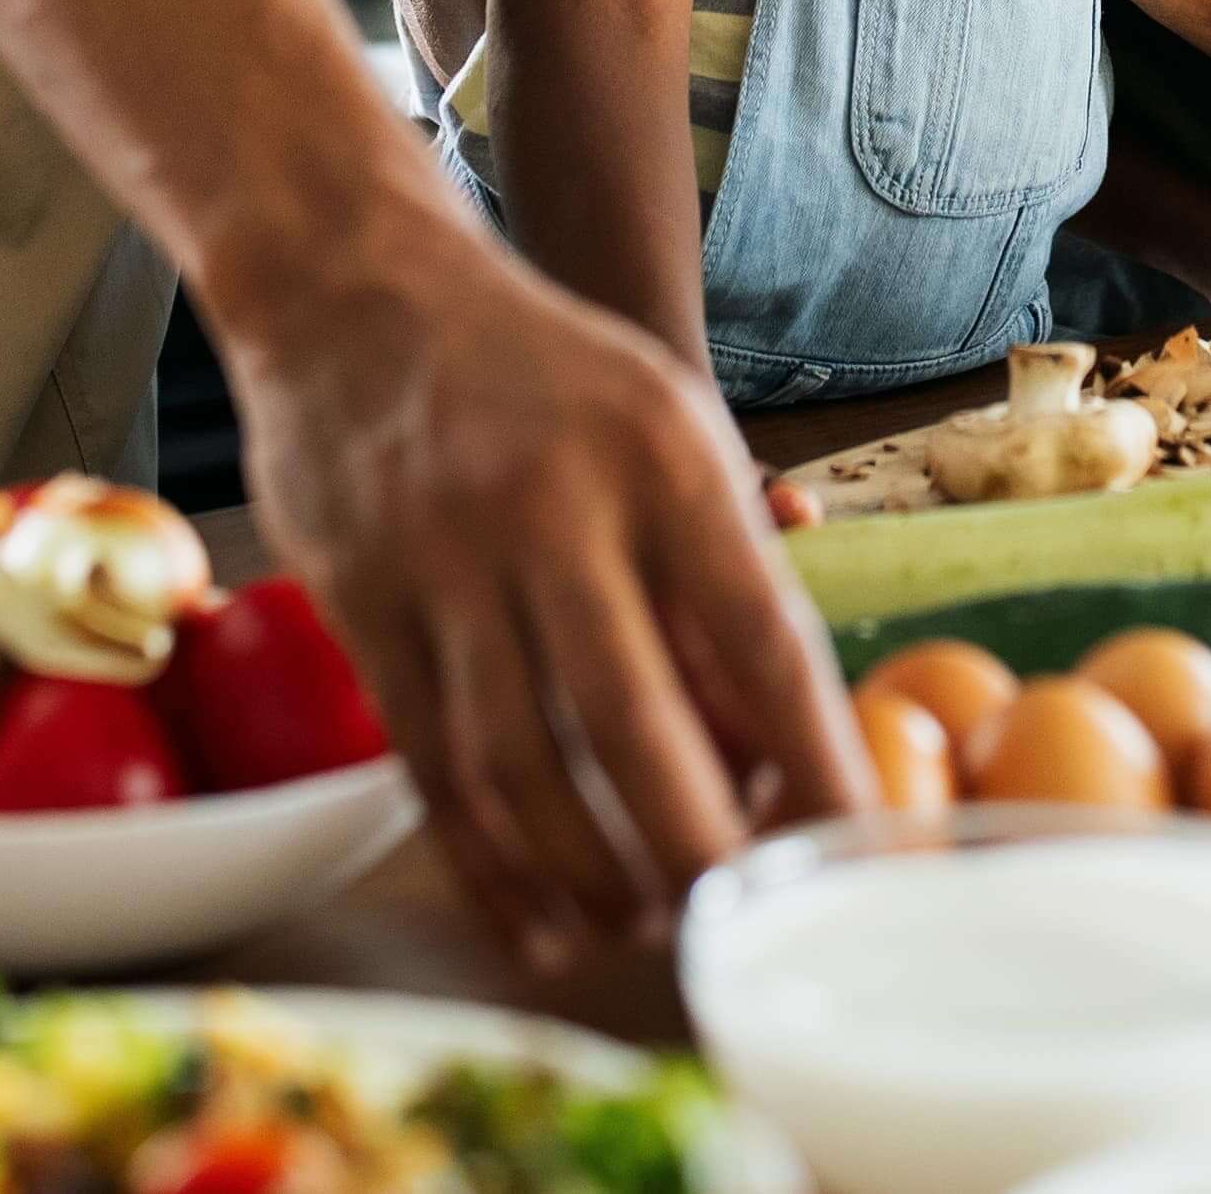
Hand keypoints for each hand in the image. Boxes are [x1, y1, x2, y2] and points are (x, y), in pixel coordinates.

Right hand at [224, 247, 865, 965]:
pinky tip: (541, 918)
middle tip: (737, 913)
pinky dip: (490, 864)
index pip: (760, 635)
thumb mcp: (666, 429)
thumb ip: (723, 578)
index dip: (815, 758)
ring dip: (590, 873)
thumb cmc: (546, 377)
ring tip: (645, 925)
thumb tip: (782, 750)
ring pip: (522, 764)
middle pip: (634, 722)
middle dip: (695, 848)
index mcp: (662, 453)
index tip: (853, 848)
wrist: (357, 284)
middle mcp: (554, 503)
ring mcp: (444, 556)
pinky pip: (431, 764)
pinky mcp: (360, 602)